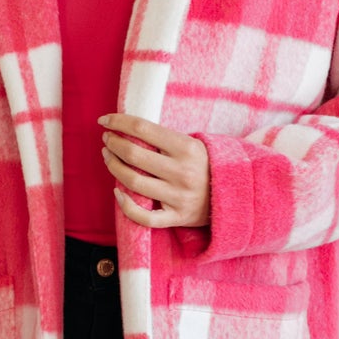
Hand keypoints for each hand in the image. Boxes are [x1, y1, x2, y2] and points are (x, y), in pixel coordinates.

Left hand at [99, 112, 209, 228]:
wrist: (233, 195)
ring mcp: (179, 197)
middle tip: (107, 139)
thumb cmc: (205, 165)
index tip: (105, 120)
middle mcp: (182, 172)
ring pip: (134, 182)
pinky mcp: (176, 217)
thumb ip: (165, 139)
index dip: (118, 122)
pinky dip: (126, 206)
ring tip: (108, 157)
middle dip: (113, 143)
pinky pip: (145, 217)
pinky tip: (118, 193)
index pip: (142, 128)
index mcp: (186, 148)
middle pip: (134, 154)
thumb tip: (128, 129)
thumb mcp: (193, 145)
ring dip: (114, 167)